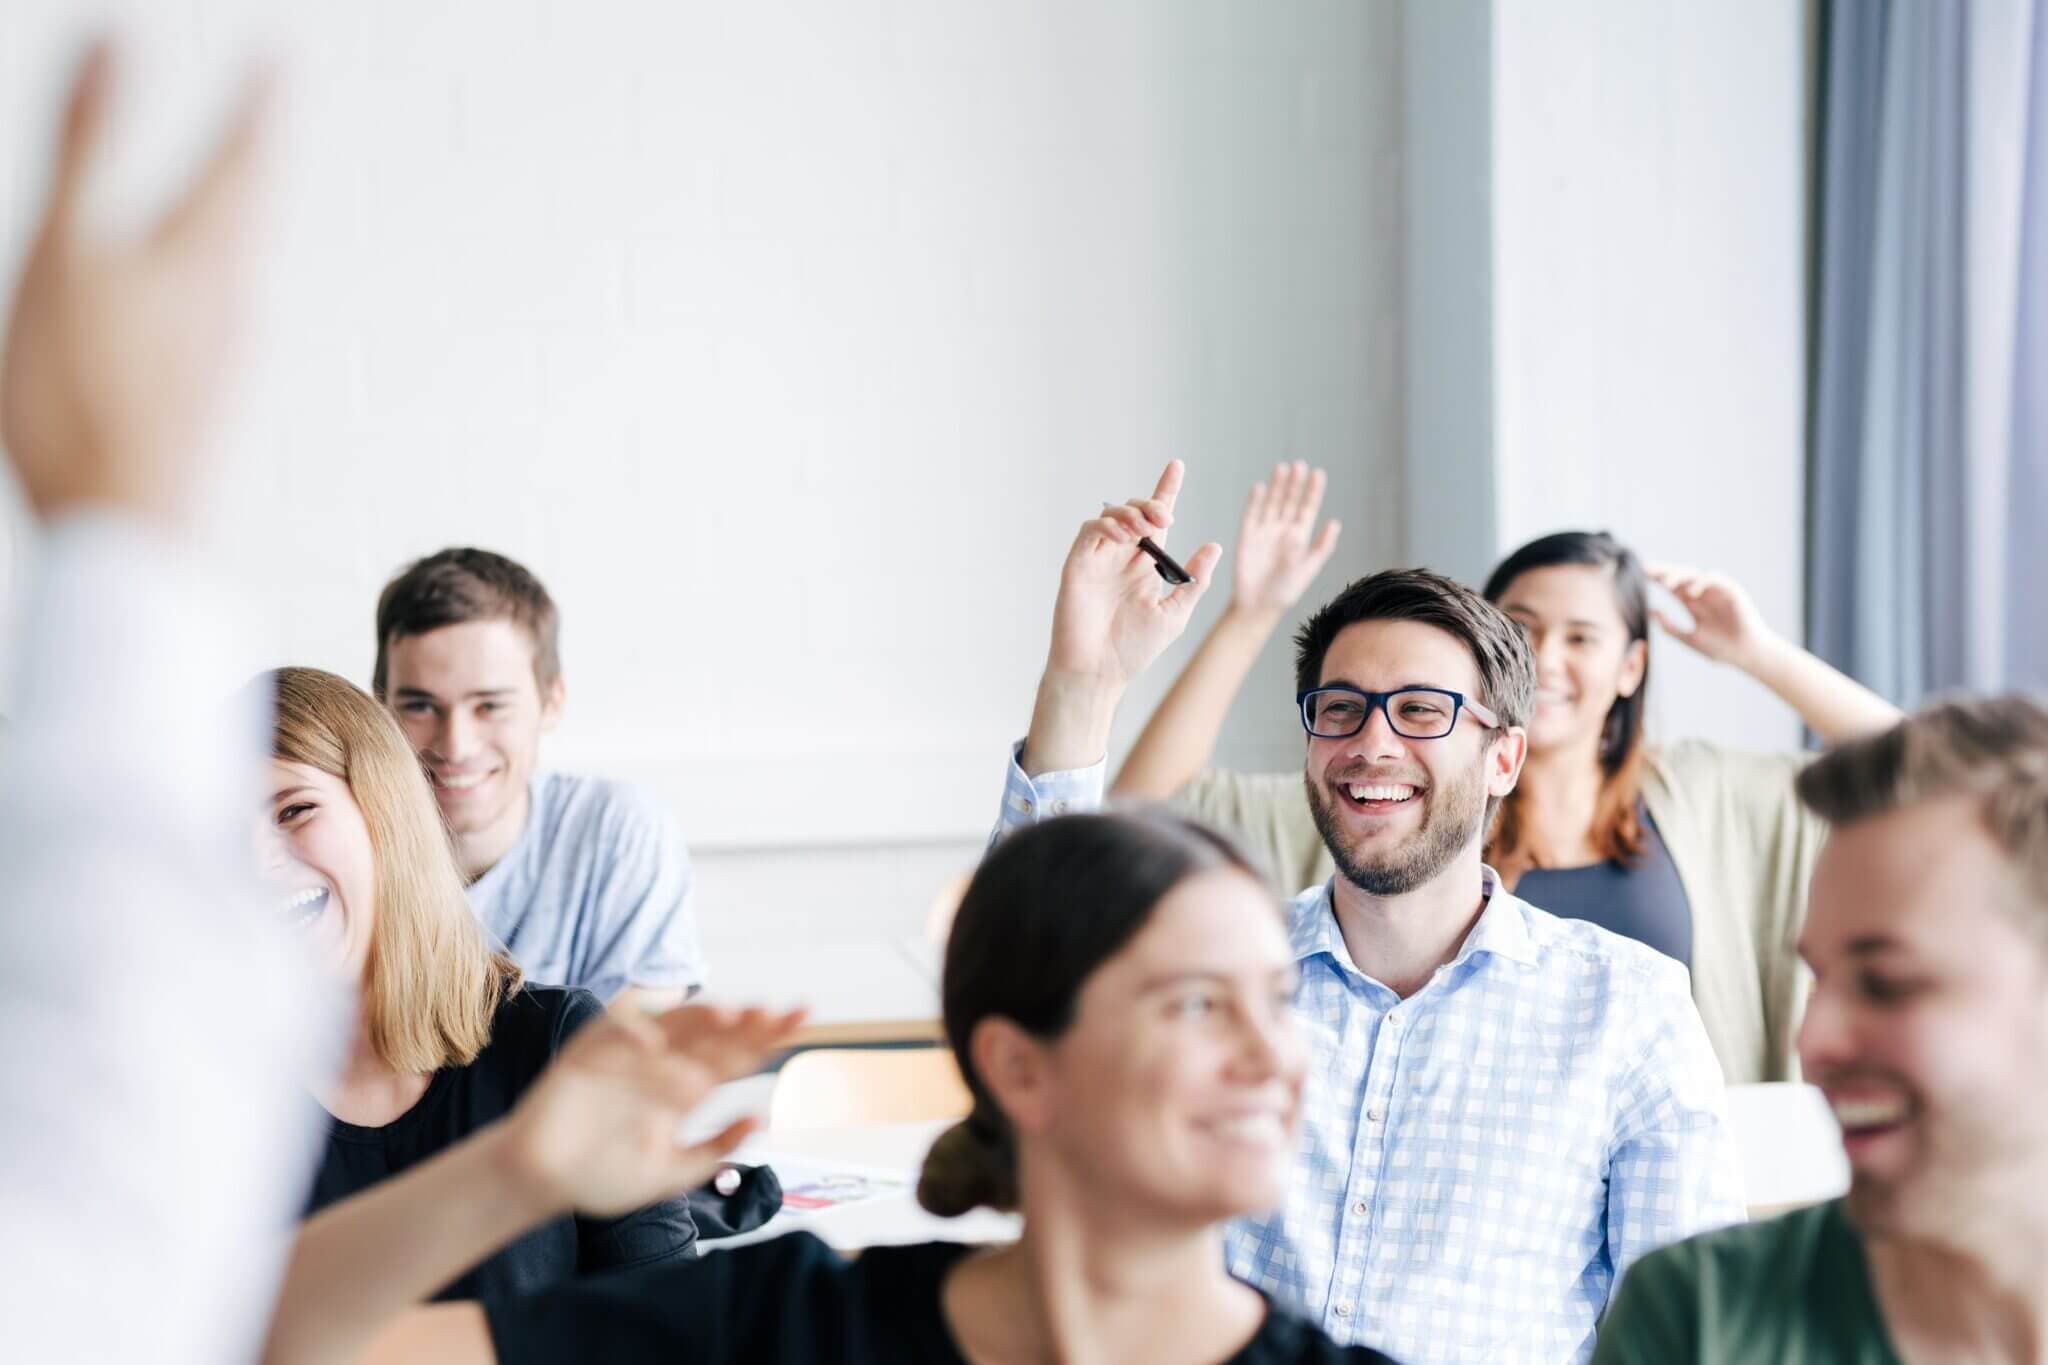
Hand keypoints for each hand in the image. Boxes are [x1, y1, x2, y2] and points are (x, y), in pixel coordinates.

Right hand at [0, 42, 272, 527]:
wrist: (124, 526)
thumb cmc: (82, 396)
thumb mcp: (64, 250)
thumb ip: (85, 146)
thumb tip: (114, 41)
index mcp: (199, 254)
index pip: (239, 159)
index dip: (254, 107)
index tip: (276, 65)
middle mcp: (229, 301)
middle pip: (248, 214)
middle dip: (251, 160)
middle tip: (266, 119)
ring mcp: (220, 355)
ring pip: (235, 267)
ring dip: (237, 222)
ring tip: (240, 199)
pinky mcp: (202, 399)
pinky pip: (213, 318)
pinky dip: (209, 281)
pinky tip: (206, 307)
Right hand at [501, 1004, 804, 1217]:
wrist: (543, 1183)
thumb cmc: (603, 1175)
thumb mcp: (671, 1173)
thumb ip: (714, 1150)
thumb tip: (762, 1119)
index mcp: (684, 1087)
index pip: (733, 1055)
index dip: (767, 1037)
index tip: (802, 1019)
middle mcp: (661, 1064)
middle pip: (711, 1034)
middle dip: (744, 1023)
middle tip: (777, 1014)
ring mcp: (626, 1055)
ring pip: (670, 1026)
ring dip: (699, 1019)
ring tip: (731, 1018)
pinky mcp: (587, 1054)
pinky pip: (613, 1033)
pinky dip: (635, 1034)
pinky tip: (657, 1042)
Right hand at [1043, 459, 1222, 690]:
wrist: (1099, 672)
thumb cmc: (1133, 650)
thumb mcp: (1175, 614)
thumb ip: (1193, 581)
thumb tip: (1213, 546)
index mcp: (1146, 568)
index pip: (1157, 521)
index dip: (1166, 491)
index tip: (1177, 466)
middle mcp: (1122, 559)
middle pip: (1136, 512)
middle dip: (1151, 503)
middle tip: (1165, 515)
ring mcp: (1099, 560)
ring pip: (1112, 515)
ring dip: (1131, 513)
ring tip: (1146, 527)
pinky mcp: (1078, 565)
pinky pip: (1090, 531)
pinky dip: (1106, 525)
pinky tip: (1123, 537)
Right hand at [1229, 461, 1340, 617]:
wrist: (1259, 605)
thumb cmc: (1286, 590)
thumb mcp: (1309, 568)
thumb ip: (1322, 546)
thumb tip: (1334, 523)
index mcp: (1300, 536)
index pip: (1307, 508)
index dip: (1313, 491)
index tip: (1318, 474)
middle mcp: (1282, 530)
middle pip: (1289, 500)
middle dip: (1294, 484)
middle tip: (1299, 465)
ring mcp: (1264, 532)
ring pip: (1271, 503)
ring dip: (1276, 486)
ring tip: (1282, 468)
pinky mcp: (1247, 537)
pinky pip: (1251, 515)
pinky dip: (1254, 501)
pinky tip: (1260, 487)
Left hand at [1648, 564, 1781, 672]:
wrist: (1747, 655)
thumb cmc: (1721, 648)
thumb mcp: (1689, 638)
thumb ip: (1670, 627)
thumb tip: (1649, 613)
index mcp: (1692, 603)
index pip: (1671, 587)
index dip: (1656, 580)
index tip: (1638, 576)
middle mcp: (1703, 594)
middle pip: (1679, 577)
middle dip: (1663, 572)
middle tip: (1645, 569)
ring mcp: (1717, 591)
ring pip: (1695, 575)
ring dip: (1680, 576)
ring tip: (1665, 583)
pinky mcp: (1732, 591)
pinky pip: (1715, 580)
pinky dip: (1702, 582)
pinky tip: (1690, 591)